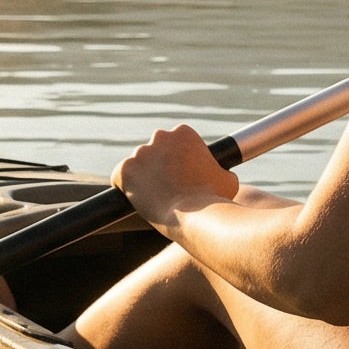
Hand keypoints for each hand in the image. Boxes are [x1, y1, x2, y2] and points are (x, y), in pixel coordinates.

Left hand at [112, 124, 239, 229]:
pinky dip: (126, 187)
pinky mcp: (124, 171)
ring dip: (144, 177)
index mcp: (183, 133)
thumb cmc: (214, 199)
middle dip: (159, 165)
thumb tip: (220, 174)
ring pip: (138, 165)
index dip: (178, 159)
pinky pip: (121, 178)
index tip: (181, 174)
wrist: (195, 215)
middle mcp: (159, 136)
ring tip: (155, 197)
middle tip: (167, 186)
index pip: (175, 142)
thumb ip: (218, 170)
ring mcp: (139, 153)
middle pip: (155, 150)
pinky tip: (137, 199)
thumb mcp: (227, 178)